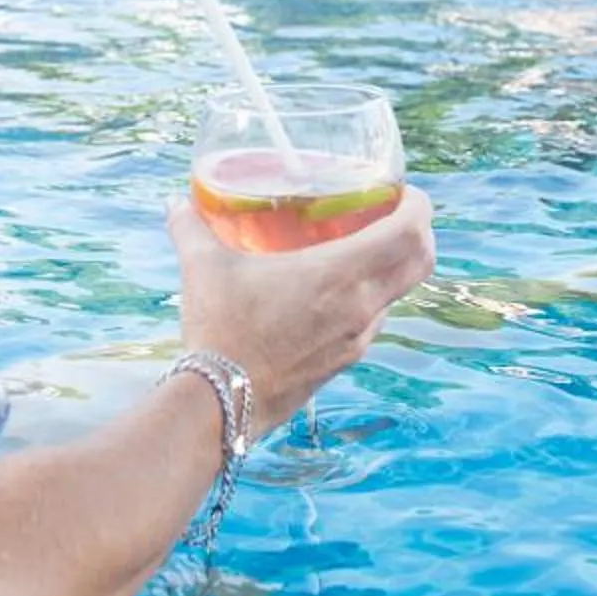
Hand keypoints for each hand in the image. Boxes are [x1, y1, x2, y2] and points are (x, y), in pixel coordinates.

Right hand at [171, 187, 435, 433]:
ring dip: (394, 267)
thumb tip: (176, 202)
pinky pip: (375, 320)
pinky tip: (336, 292)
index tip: (405, 191)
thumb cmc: (220, 330)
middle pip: (420, 263)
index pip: (409, 234)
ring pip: (399, 294)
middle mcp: (360, 307)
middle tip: (395, 213)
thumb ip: (191, 228)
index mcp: (339, 275)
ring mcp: (357, 338)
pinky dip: (371, 298)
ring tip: (365, 248)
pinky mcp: (345, 361)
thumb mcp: (204, 268)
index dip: (419, 206)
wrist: (221, 404)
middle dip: (420, 233)